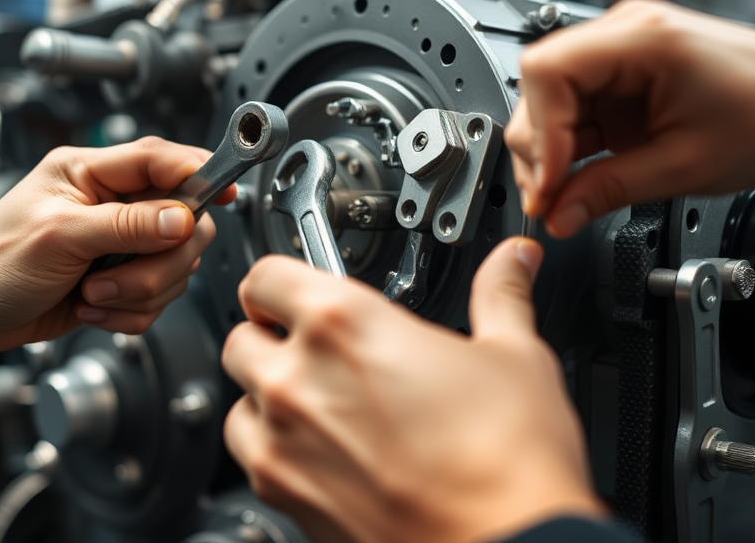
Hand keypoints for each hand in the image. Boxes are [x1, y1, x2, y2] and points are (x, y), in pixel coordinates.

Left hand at [0, 137, 232, 383]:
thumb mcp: (57, 237)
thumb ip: (125, 225)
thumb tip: (181, 216)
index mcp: (90, 171)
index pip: (159, 159)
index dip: (199, 172)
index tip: (227, 192)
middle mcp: (111, 202)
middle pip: (183, 220)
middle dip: (157, 261)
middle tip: (116, 277)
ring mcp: (120, 242)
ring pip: (176, 264)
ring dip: (139, 292)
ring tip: (93, 295)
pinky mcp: (124, 279)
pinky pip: (160, 297)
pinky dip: (131, 313)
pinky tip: (93, 309)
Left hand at [222, 239, 604, 542]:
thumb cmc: (508, 461)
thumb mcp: (514, 356)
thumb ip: (500, 295)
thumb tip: (513, 261)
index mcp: (343, 322)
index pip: (266, 276)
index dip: (280, 280)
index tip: (296, 290)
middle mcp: (299, 376)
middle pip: (242, 335)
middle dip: (270, 335)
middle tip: (316, 347)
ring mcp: (284, 440)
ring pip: (239, 396)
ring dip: (266, 391)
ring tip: (320, 400)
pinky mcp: (283, 494)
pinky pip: (249, 454)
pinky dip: (271, 445)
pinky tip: (320, 448)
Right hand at [506, 0, 754, 237]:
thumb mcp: (684, 165)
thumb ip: (610, 190)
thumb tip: (558, 214)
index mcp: (639, 38)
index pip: (547, 70)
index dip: (538, 131)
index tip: (548, 180)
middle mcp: (622, 33)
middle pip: (540, 84)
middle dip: (538, 147)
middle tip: (548, 197)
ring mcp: (619, 51)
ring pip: (550, 99)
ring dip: (549, 149)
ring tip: (563, 193)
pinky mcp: (621, 74)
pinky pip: (574, 107)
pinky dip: (568, 145)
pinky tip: (576, 175)